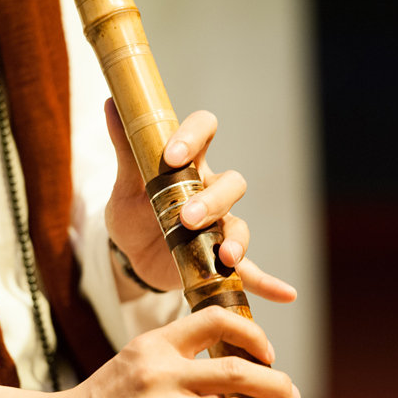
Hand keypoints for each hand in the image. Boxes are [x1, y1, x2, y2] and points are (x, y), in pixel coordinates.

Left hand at [103, 99, 296, 302]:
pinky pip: (252, 271)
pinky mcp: (221, 260)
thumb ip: (126, 149)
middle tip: (187, 219)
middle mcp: (210, 191)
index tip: (171, 157)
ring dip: (236, 239)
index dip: (192, 138)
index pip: (203, 132)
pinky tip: (286, 294)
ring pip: (239, 224)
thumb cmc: (134, 213)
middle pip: (231, 183)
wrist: (132, 256)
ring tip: (225, 256)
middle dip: (212, 200)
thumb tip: (111, 103)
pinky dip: (269, 283)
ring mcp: (220, 226)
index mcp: (188, 163)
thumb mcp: (125, 185)